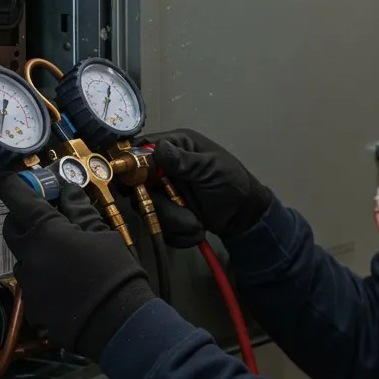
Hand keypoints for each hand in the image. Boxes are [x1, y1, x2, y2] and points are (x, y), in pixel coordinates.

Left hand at [0, 176, 154, 360]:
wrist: (116, 323)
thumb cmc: (114, 272)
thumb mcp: (103, 235)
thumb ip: (80, 212)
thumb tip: (69, 191)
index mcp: (45, 231)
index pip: (17, 198)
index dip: (11, 184)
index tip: (8, 177)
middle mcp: (28, 255)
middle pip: (11, 228)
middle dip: (21, 218)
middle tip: (43, 216)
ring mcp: (27, 283)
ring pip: (22, 257)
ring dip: (33, 250)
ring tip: (60, 256)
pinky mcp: (32, 307)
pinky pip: (32, 284)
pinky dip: (42, 277)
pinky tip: (64, 284)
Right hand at [144, 129, 273, 246]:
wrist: (243, 215)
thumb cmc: (232, 182)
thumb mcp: (211, 167)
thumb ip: (185, 160)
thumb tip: (159, 148)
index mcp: (176, 146)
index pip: (142, 148)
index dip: (135, 163)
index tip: (144, 180)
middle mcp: (164, 167)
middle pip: (136, 183)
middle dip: (157, 201)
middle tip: (177, 206)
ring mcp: (163, 192)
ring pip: (148, 208)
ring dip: (174, 219)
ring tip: (196, 220)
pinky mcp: (166, 213)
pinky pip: (160, 226)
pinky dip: (179, 231)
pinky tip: (196, 226)